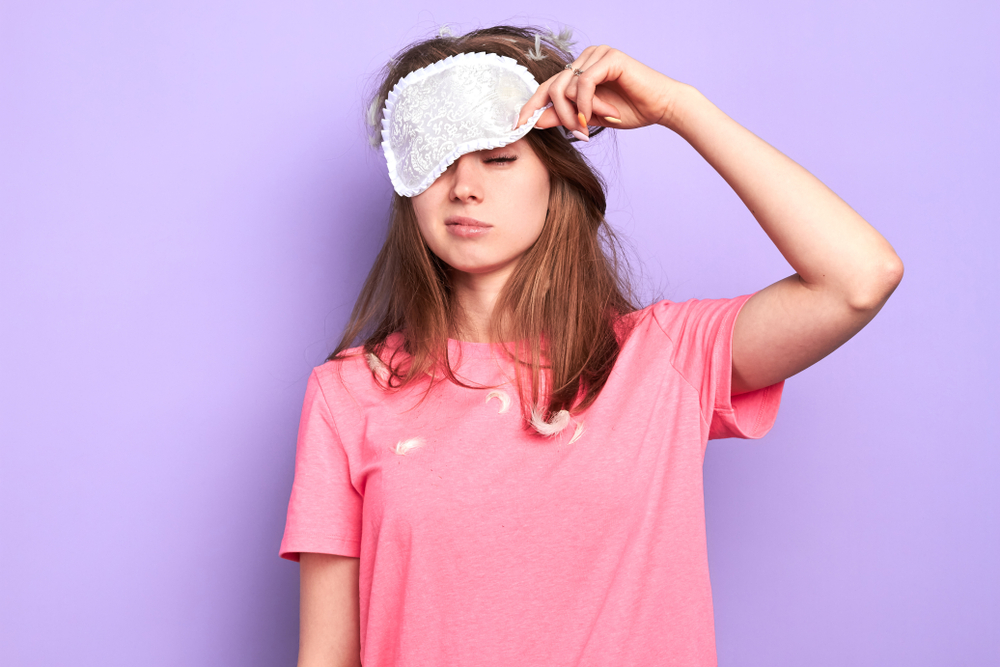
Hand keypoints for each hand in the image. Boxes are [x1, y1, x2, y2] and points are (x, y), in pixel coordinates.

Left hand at [515, 46, 683, 135]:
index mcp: (580, 69)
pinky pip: (584, 84)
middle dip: (559, 116)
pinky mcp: (609, 58)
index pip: (547, 86)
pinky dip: (586, 105)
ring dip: (576, 114)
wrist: (662, 107)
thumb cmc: (630, 110)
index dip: (531, 106)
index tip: (517, 126)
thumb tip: (534, 120)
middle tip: (577, 134)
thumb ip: (564, 116)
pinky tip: (596, 117)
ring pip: (566, 88)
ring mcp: (597, 54)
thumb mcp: (589, 117)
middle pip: (553, 88)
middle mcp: (586, 57)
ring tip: (590, 127)